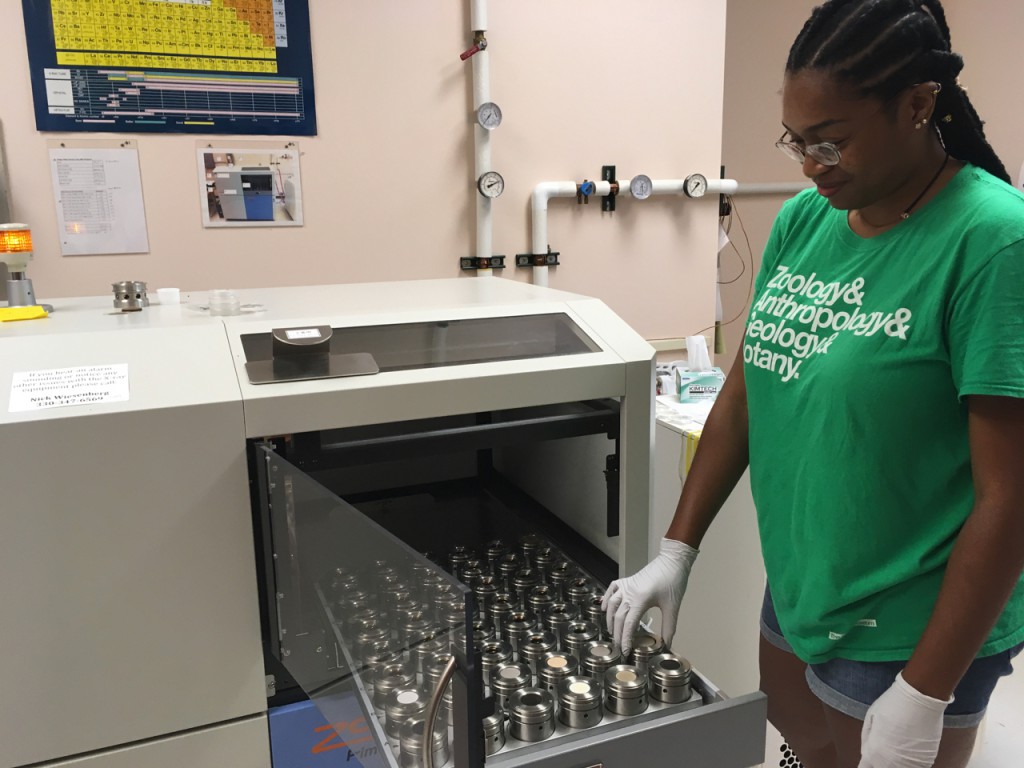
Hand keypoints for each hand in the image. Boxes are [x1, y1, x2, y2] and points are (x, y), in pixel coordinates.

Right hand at [601, 538, 697, 654]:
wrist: (672, 561)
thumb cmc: (673, 581)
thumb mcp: (673, 607)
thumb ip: (669, 627)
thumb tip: (667, 644)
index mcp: (640, 600)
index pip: (628, 624)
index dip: (625, 640)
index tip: (625, 652)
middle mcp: (629, 593)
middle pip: (617, 617)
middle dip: (616, 634)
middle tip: (619, 647)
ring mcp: (626, 585)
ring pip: (611, 604)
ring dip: (609, 619)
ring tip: (612, 632)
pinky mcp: (626, 580)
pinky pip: (611, 590)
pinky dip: (606, 599)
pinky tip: (604, 607)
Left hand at [857, 672, 950, 767]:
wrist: (920, 699)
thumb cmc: (893, 705)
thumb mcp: (870, 717)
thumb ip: (867, 738)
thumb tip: (867, 749)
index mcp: (874, 753)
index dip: (867, 762)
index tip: (870, 755)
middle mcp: (892, 763)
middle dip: (881, 760)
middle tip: (886, 743)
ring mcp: (910, 764)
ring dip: (897, 761)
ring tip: (899, 741)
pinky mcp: (926, 761)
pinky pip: (915, 765)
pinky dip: (911, 759)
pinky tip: (911, 745)